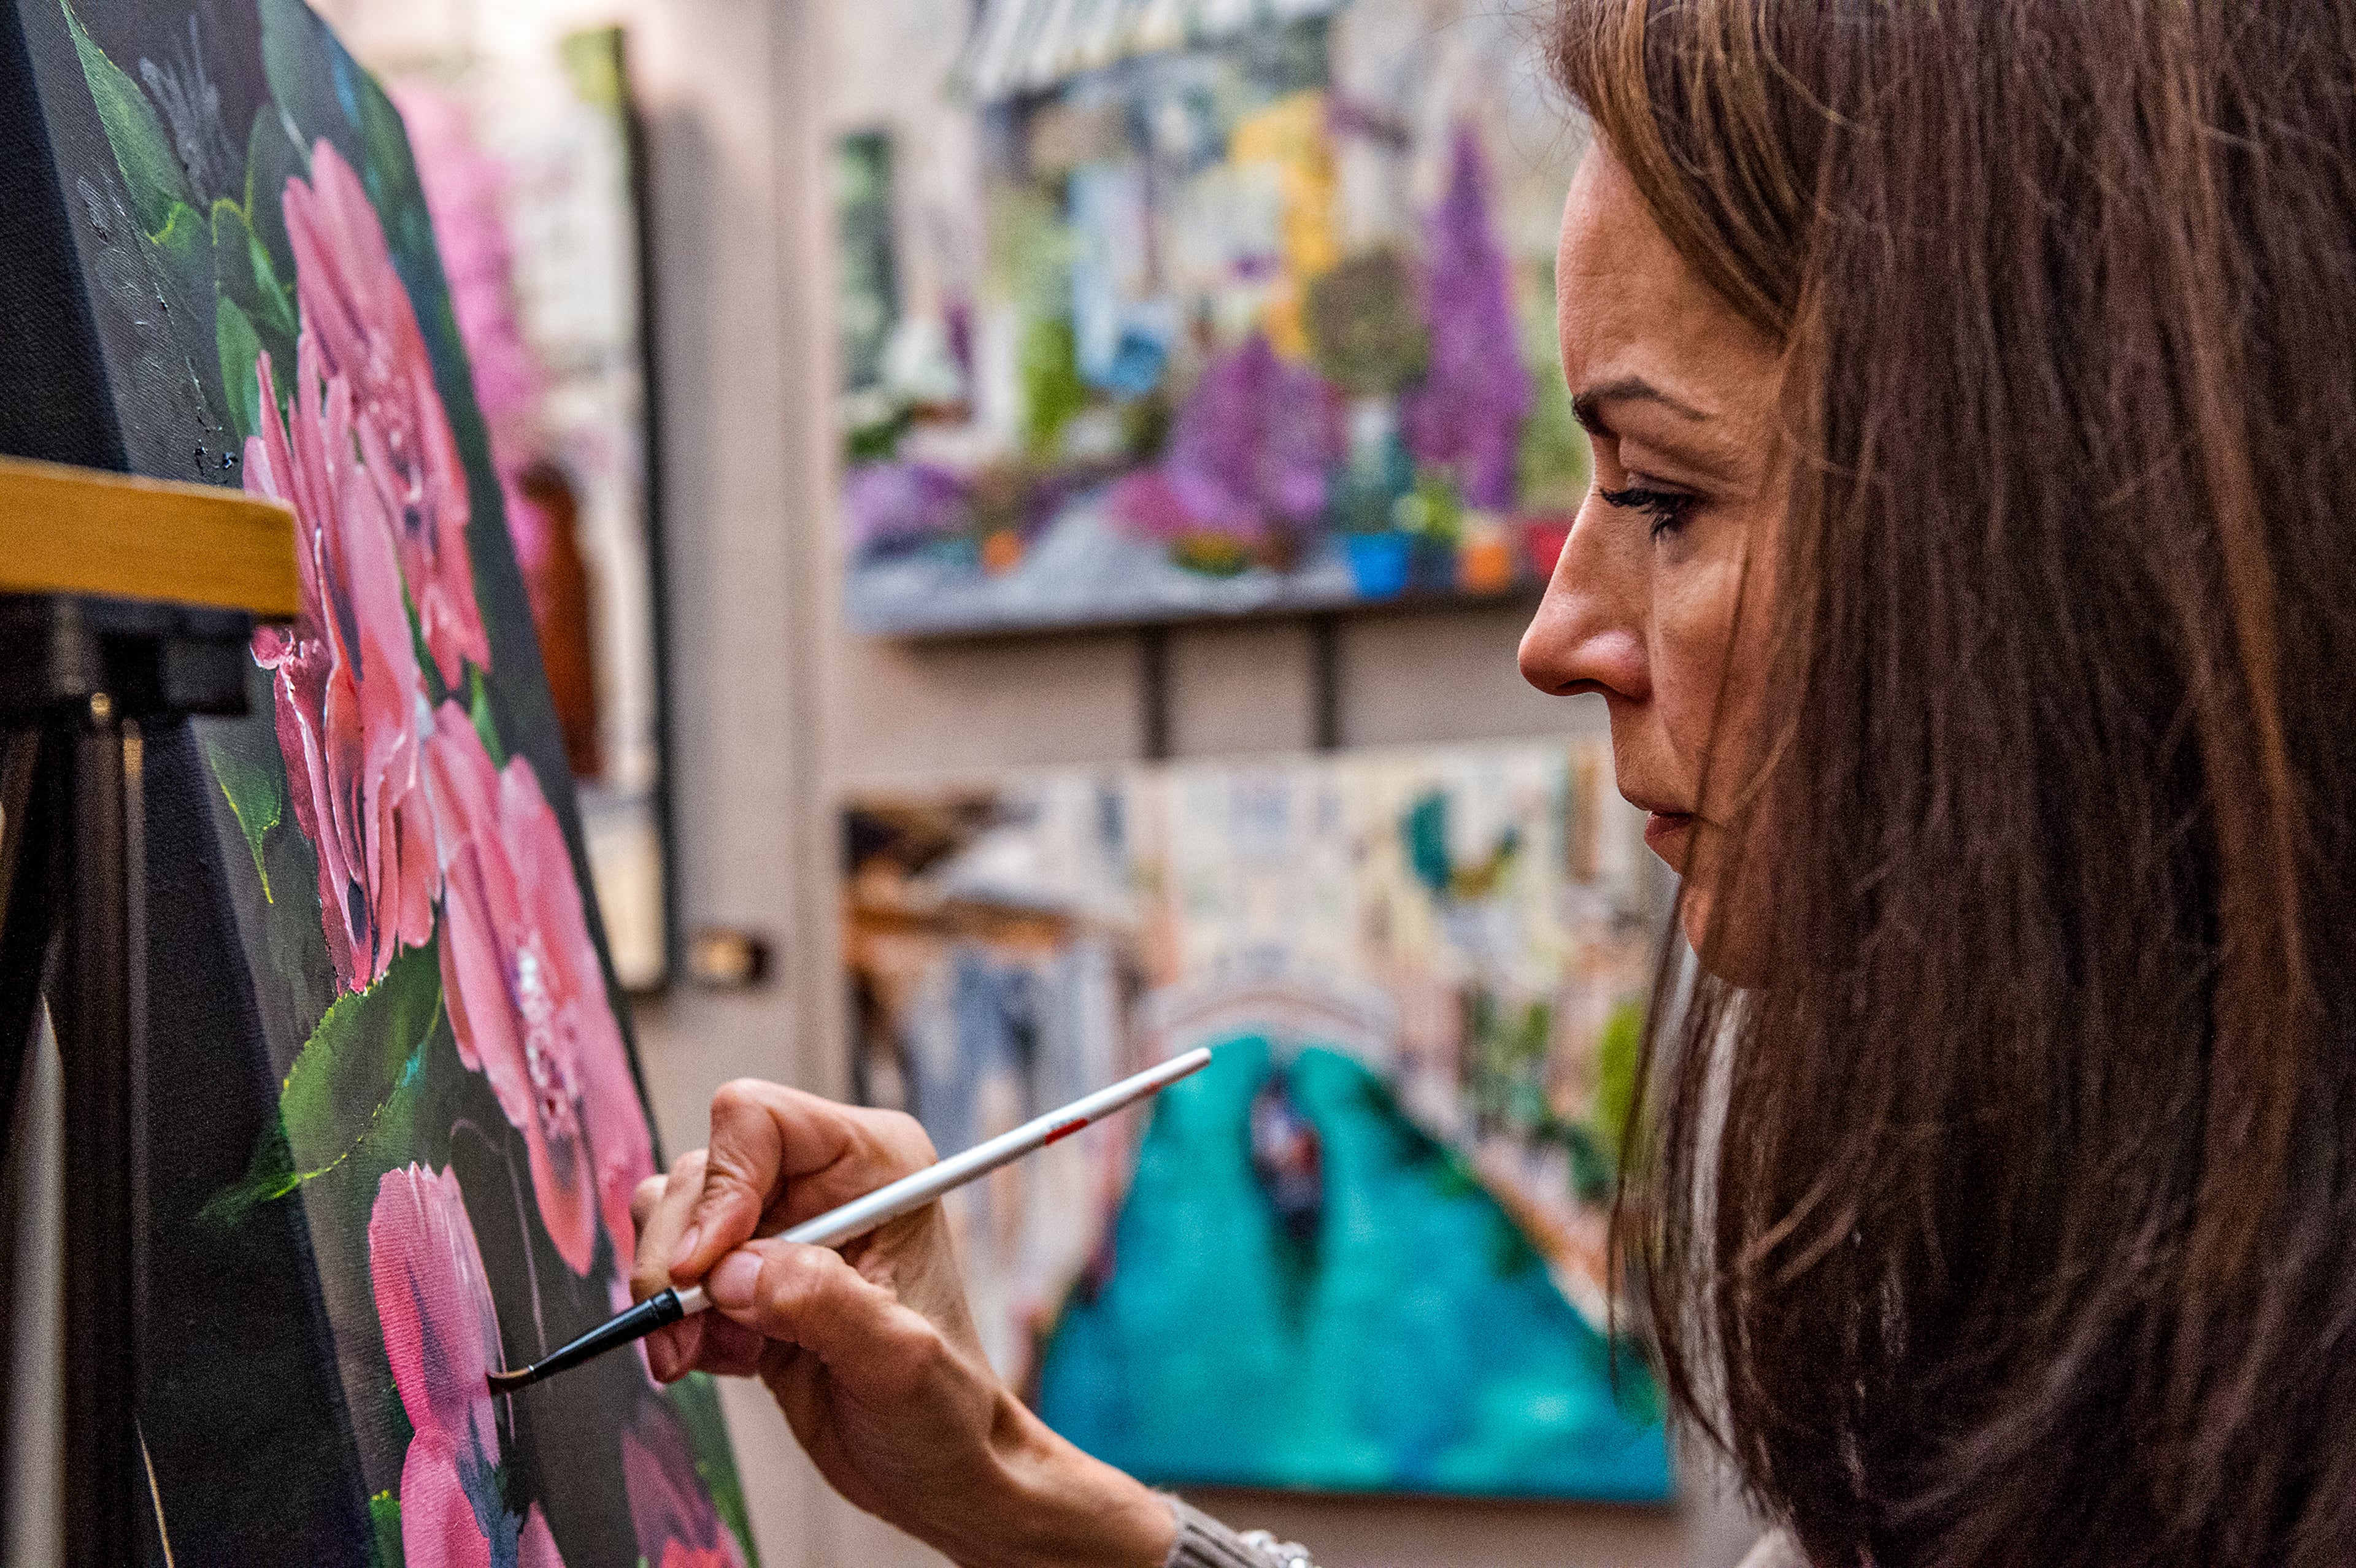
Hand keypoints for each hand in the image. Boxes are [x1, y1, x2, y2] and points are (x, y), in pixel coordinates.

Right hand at [631, 1080, 1176, 1567]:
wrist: (937, 1469)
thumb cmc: (944, 1408)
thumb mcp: (898, 1360)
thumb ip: (819, 1301)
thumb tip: (731, 1269)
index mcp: (876, 1162)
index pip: (757, 1120)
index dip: (720, 1186)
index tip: (704, 1268)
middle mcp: (822, 1179)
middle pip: (700, 1171)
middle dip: (678, 1257)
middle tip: (685, 1335)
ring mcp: (780, 1226)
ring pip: (673, 1218)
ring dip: (672, 1295)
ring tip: (714, 1353)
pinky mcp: (747, 1277)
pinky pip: (672, 1275)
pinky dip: (678, 1323)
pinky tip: (727, 1360)